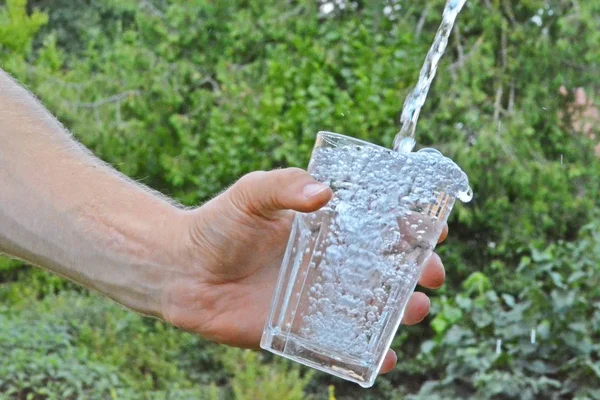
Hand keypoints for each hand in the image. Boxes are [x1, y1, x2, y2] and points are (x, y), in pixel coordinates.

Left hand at [161, 168, 446, 373]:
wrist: (183, 270)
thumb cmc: (218, 225)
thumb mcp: (252, 194)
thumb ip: (285, 186)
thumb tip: (324, 193)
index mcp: (327, 228)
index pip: (381, 225)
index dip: (413, 227)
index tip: (436, 229)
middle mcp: (330, 263)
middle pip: (389, 269)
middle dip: (419, 272)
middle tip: (431, 273)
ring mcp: (318, 298)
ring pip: (374, 308)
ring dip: (403, 313)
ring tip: (415, 310)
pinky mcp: (302, 330)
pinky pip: (343, 345)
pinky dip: (369, 355)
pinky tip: (387, 359)